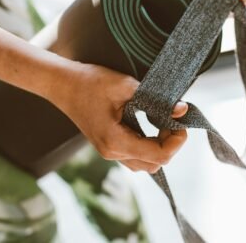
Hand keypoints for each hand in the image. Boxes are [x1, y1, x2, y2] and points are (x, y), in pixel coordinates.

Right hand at [49, 63, 187, 173]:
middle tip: (173, 120)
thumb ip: (155, 99)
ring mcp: (109, 151)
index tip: (181, 121)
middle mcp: (112, 152)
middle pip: (154, 163)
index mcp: (115, 141)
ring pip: (145, 163)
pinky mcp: (108, 145)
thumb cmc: (89, 82)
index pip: (159, 156)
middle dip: (170, 144)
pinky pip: (135, 154)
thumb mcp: (124, 86)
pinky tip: (151, 125)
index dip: (176, 141)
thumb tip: (182, 109)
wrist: (63, 84)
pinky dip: (149, 144)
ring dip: (160, 146)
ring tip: (163, 122)